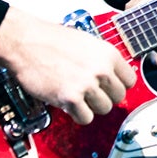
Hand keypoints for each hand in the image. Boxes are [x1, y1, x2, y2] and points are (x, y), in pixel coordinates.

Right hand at [0, 6, 136, 124]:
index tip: (110, 88)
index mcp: (109, 54)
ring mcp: (87, 85)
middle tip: (91, 94)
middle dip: (105, 97)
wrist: (26, 42)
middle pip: (119, 97)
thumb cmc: (51, 40)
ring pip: (104, 109)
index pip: (130, 81)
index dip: (119, 86)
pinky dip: (78, 115)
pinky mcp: (70, 98)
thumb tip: (112, 76)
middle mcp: (101, 70)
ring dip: (91, 107)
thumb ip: (102, 60)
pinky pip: (86, 118)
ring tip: (79, 98)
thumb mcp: (87, 43)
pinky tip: (70, 105)